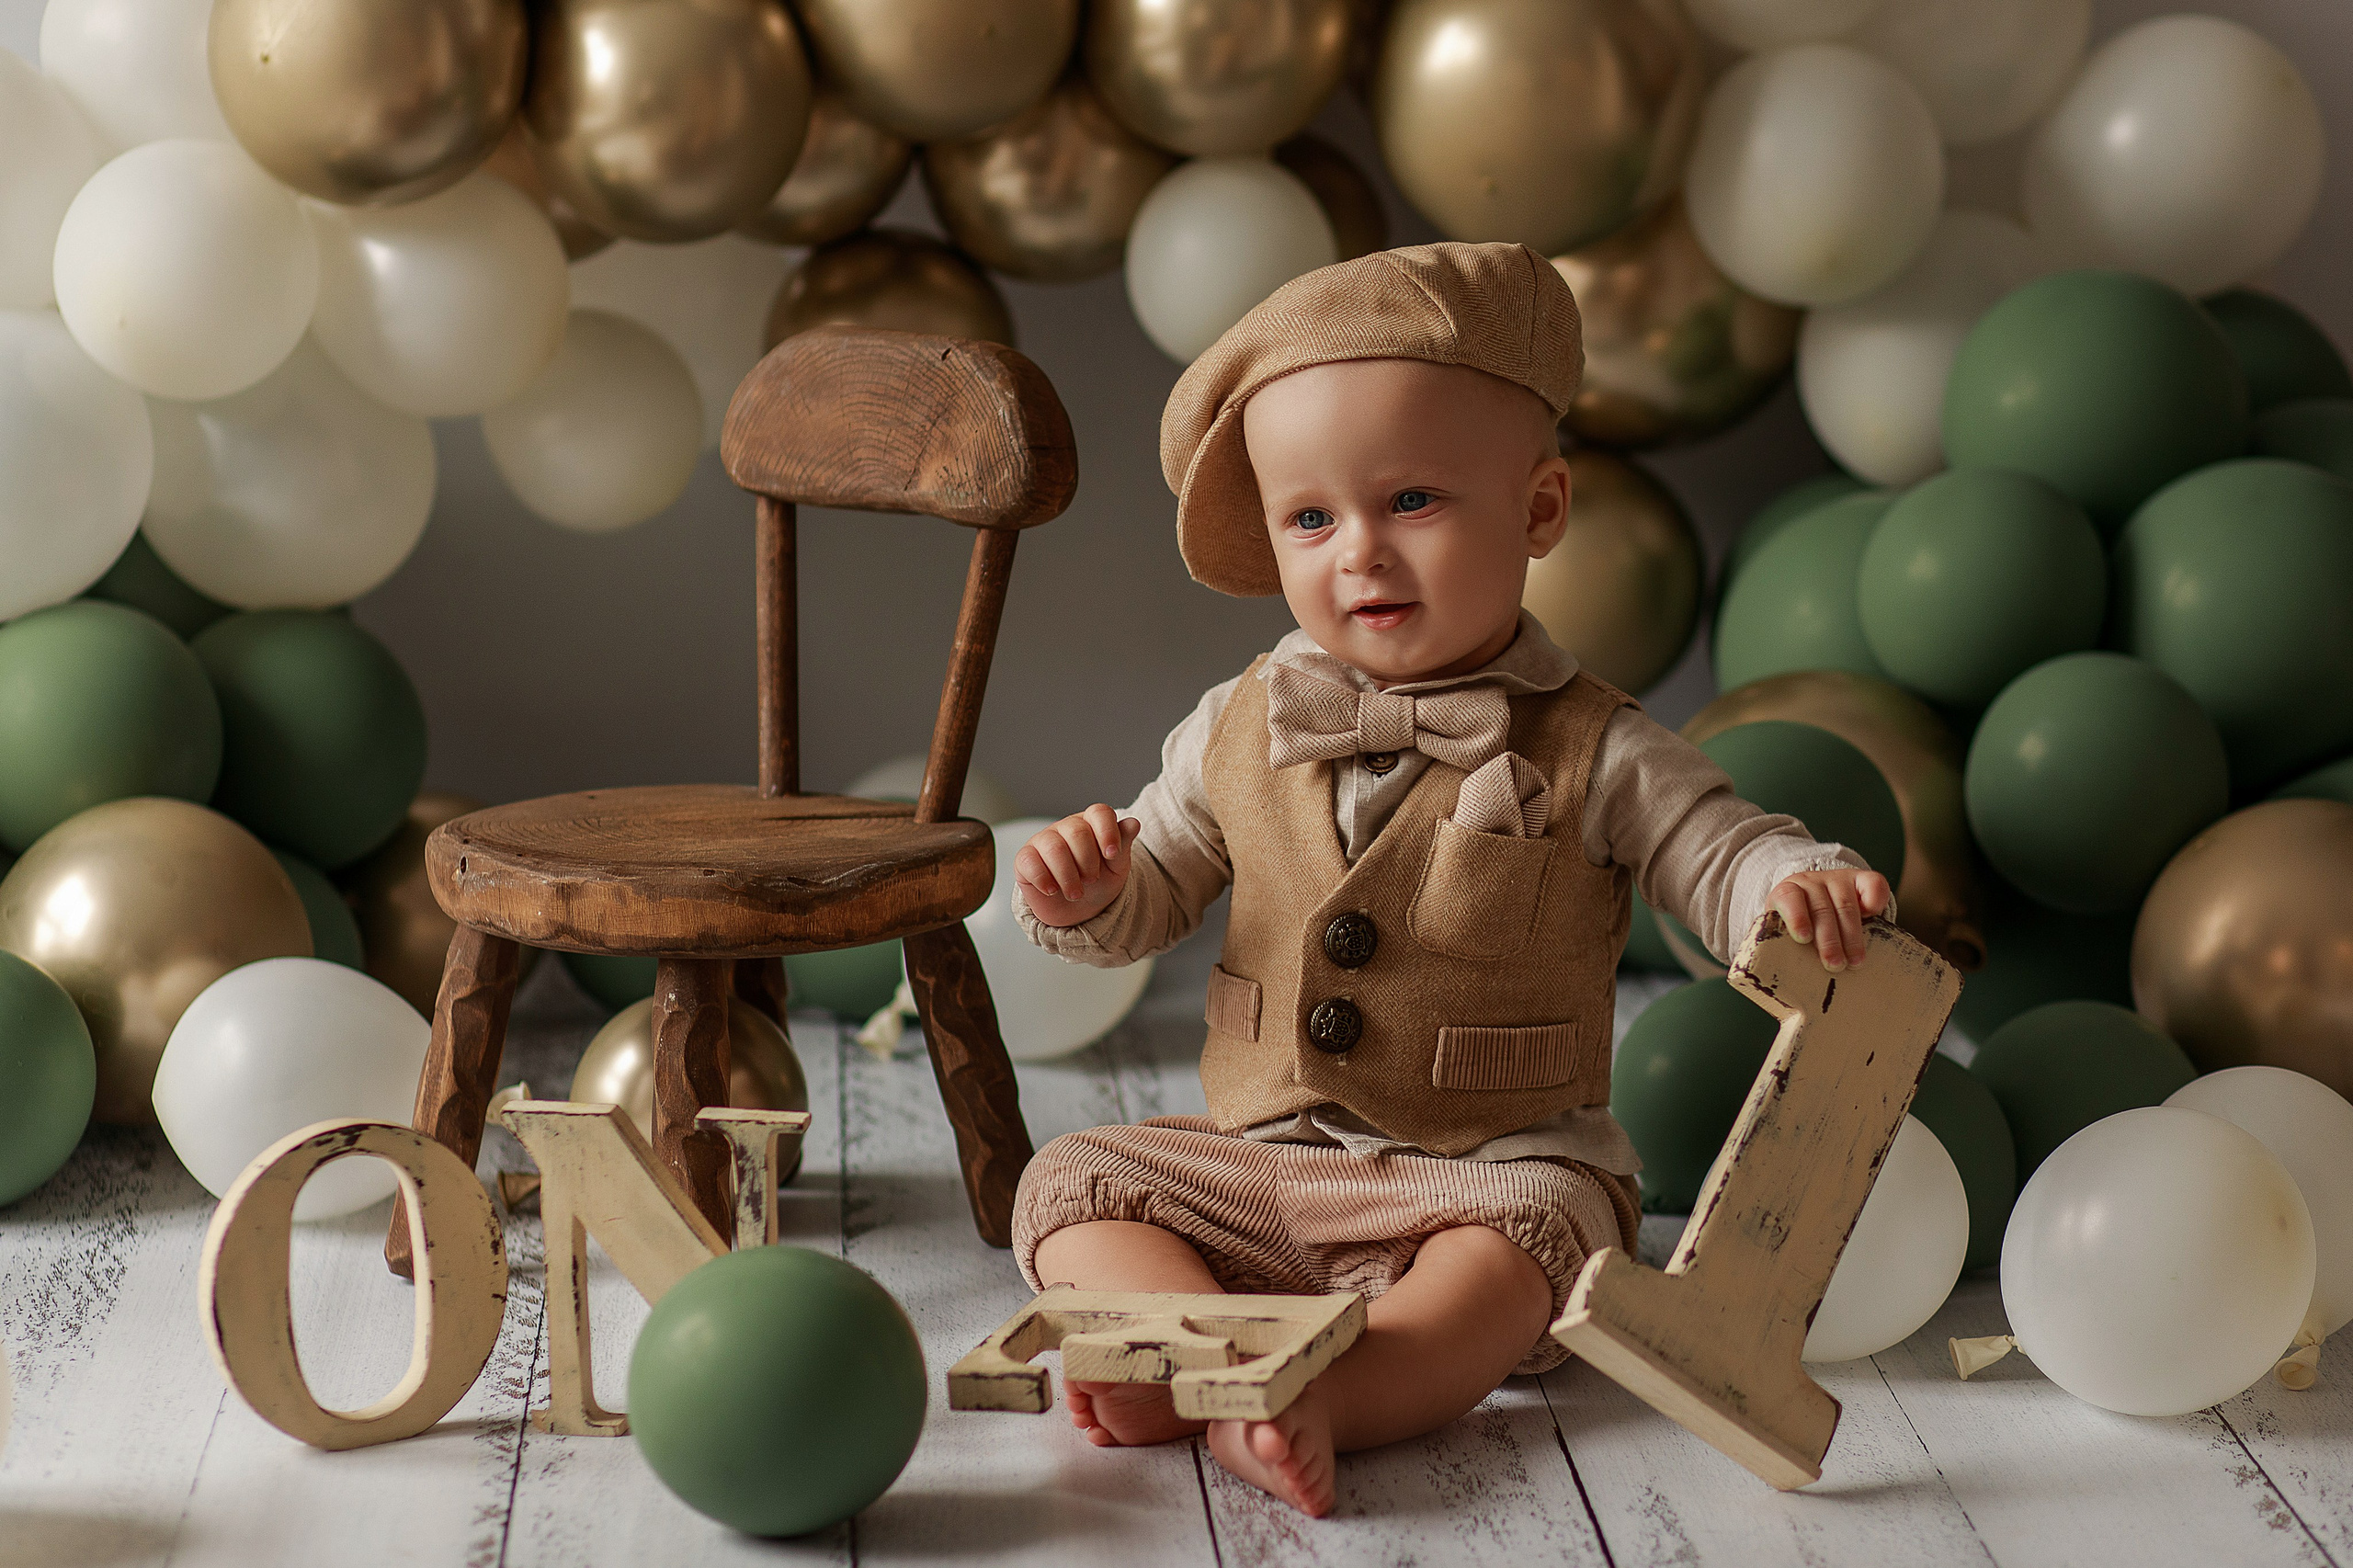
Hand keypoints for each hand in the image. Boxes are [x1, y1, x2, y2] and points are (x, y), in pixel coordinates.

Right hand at [1015, 805, 1142, 928]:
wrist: (1078, 913)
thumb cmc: (1099, 884)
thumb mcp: (1116, 868)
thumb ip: (1123, 845)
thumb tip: (1133, 824)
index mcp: (1091, 824)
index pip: (1099, 812)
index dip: (1107, 832)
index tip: (1112, 855)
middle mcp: (1066, 827)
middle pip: (1077, 831)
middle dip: (1088, 861)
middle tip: (1091, 881)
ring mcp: (1043, 841)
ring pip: (1053, 847)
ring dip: (1068, 876)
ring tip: (1076, 894)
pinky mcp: (1025, 859)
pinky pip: (1029, 861)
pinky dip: (1044, 879)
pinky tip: (1053, 891)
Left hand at [1768, 867, 1893, 970]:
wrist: (1817, 903)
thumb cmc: (1801, 928)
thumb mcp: (1786, 936)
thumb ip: (1784, 953)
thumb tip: (1782, 993)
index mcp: (1786, 893)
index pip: (1788, 898)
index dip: (1796, 917)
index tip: (1803, 939)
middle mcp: (1811, 882)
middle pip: (1820, 908)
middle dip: (1829, 940)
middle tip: (1834, 965)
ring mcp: (1837, 878)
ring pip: (1846, 905)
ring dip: (1851, 936)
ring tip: (1854, 961)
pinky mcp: (1861, 878)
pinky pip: (1873, 884)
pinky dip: (1875, 902)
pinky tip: (1873, 919)